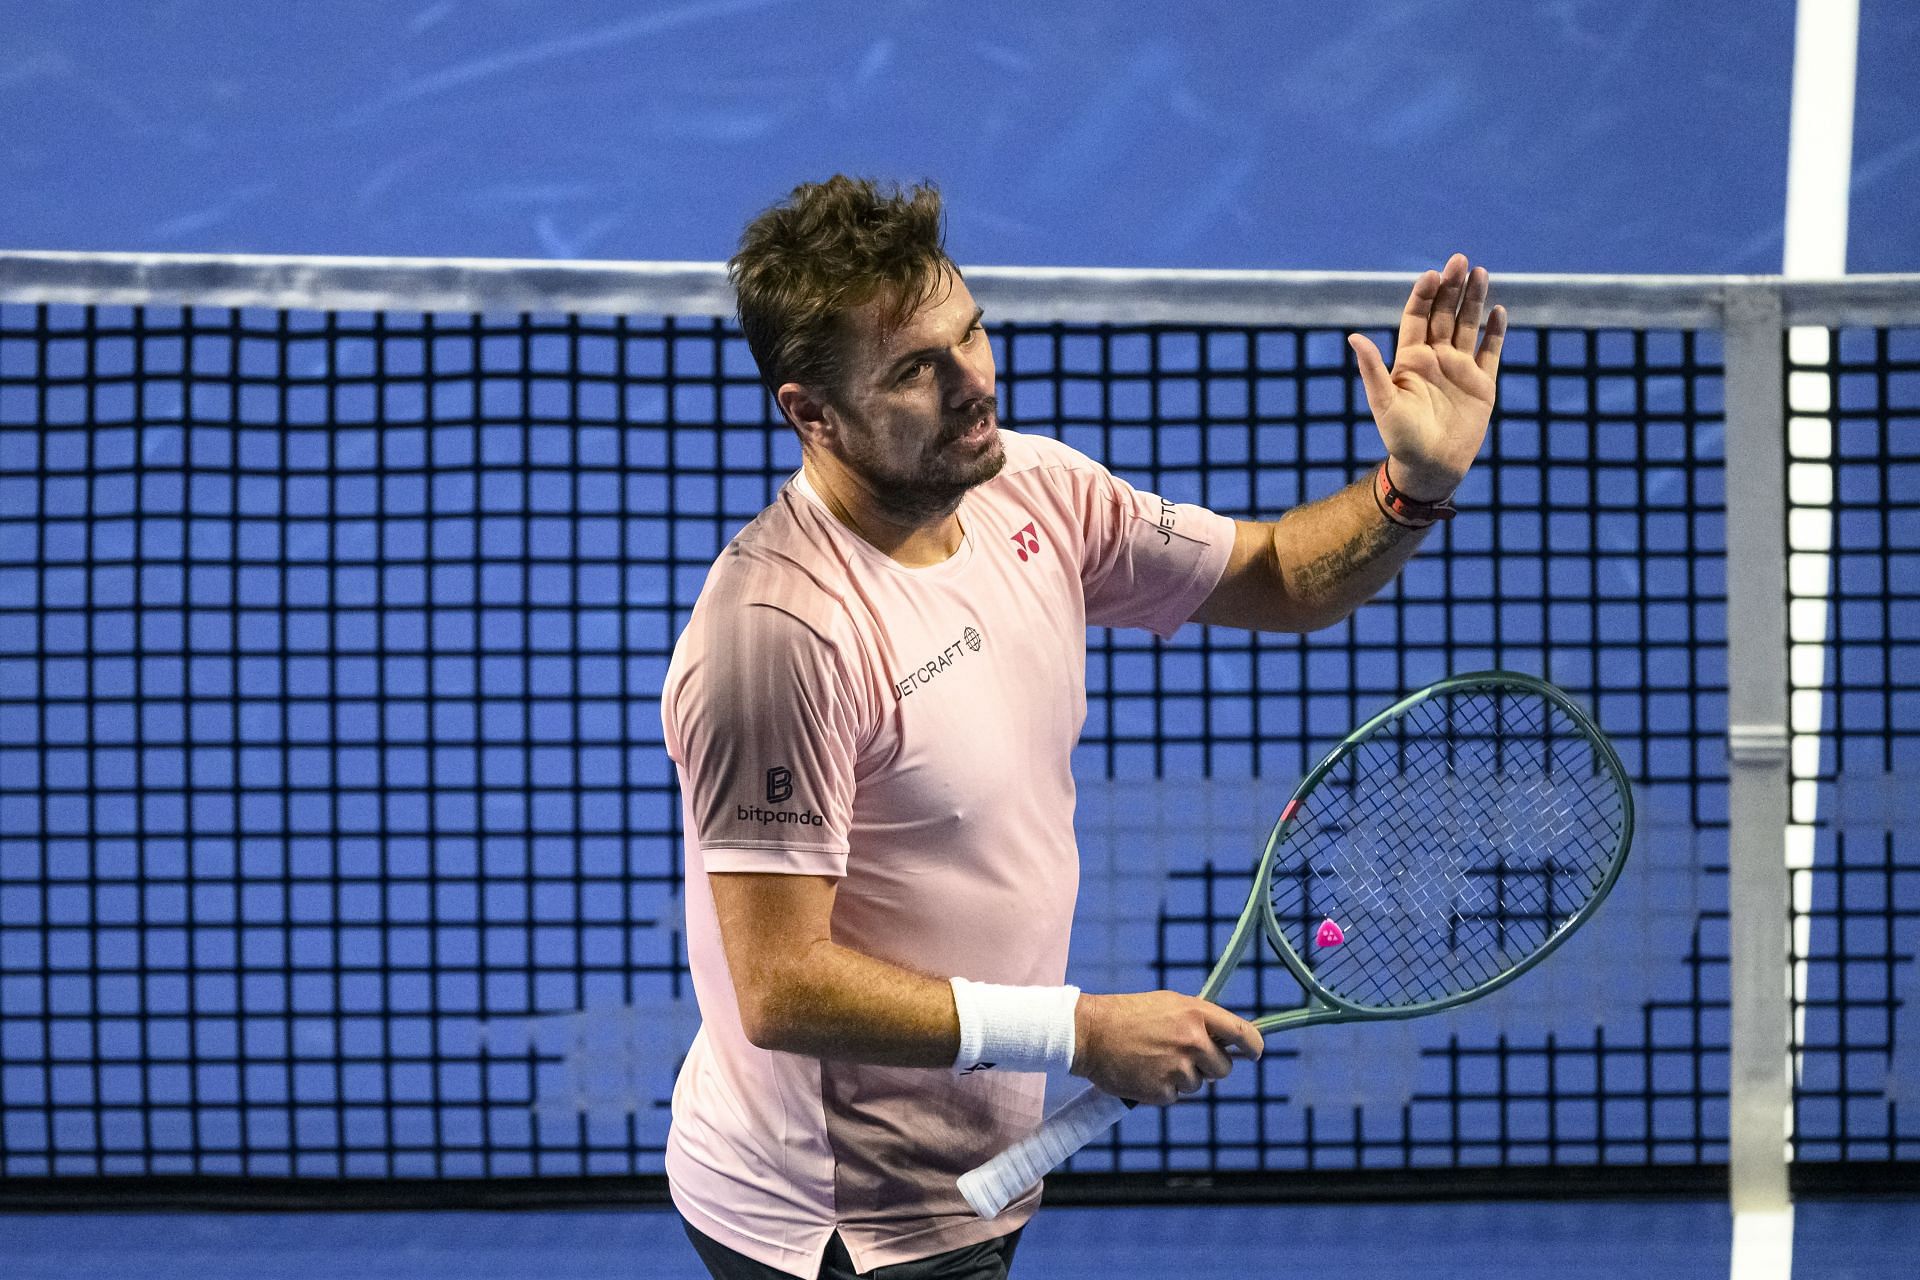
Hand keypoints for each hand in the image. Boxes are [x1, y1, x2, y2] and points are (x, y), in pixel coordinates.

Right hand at [1071, 991, 1263, 1105]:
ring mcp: (1178, 1068)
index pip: (1243, 1035)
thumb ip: (1199, 1020)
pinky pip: (1176, 1097)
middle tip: (1184, 1056)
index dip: (1254, 1046)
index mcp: (1196, 1014)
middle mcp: (1192, 1041)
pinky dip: (1164, 1089)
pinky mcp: (1163, 1092)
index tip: (1254, 1052)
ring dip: (1183, 1077)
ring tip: (1155, 1060)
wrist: (1089, 1034)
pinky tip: (1145, 1073)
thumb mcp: (1168, 1004)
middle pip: (1224, 1068)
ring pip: (1199, 1085)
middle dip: (1210, 1066)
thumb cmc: (1128, 1015)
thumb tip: (1226, 1040)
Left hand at [1347, 253, 1506, 499]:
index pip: (1417, 317)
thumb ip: (1372, 369)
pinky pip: (1490, 352)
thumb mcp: (1383, 402)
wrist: (1430, 467)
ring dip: (1474, 300)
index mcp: (1410, 359)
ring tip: (1480, 272)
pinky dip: (1496, 332)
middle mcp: (1436, 358)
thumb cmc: (1400, 438)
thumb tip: (1353, 336)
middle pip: (1444, 314)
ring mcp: (1460, 369)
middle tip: (1460, 260)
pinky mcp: (1482, 384)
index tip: (1432, 275)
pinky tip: (1499, 311)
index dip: (1424, 295)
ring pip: (1468, 326)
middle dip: (1452, 287)